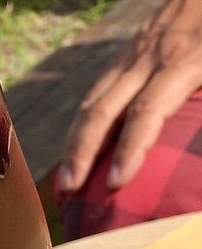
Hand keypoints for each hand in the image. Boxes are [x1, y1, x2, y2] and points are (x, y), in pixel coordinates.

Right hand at [58, 0, 201, 190]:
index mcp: (181, 63)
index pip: (146, 112)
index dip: (130, 149)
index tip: (116, 182)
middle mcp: (146, 63)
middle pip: (103, 111)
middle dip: (83, 153)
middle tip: (71, 189)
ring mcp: (129, 60)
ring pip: (91, 104)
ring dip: (75, 144)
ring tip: (66, 180)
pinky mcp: (122, 61)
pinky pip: (95, 96)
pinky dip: (81, 128)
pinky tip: (75, 152)